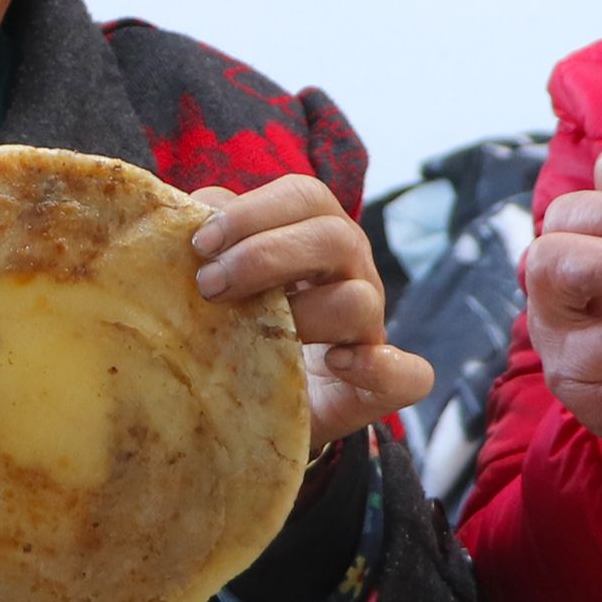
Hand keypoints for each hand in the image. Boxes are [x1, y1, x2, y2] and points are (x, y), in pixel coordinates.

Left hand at [189, 176, 434, 450]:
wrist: (257, 405)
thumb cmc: (239, 326)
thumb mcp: (220, 277)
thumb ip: (211, 240)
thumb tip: (193, 211)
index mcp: (316, 233)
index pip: (303, 195)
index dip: (253, 212)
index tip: (202, 244)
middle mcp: (352, 271)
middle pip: (333, 237)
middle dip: (265, 256)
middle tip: (210, 286)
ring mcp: (371, 326)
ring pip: (359, 300)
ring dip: (304, 312)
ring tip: (257, 335)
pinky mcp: (381, 383)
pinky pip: (408, 373)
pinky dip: (378, 366)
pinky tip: (334, 363)